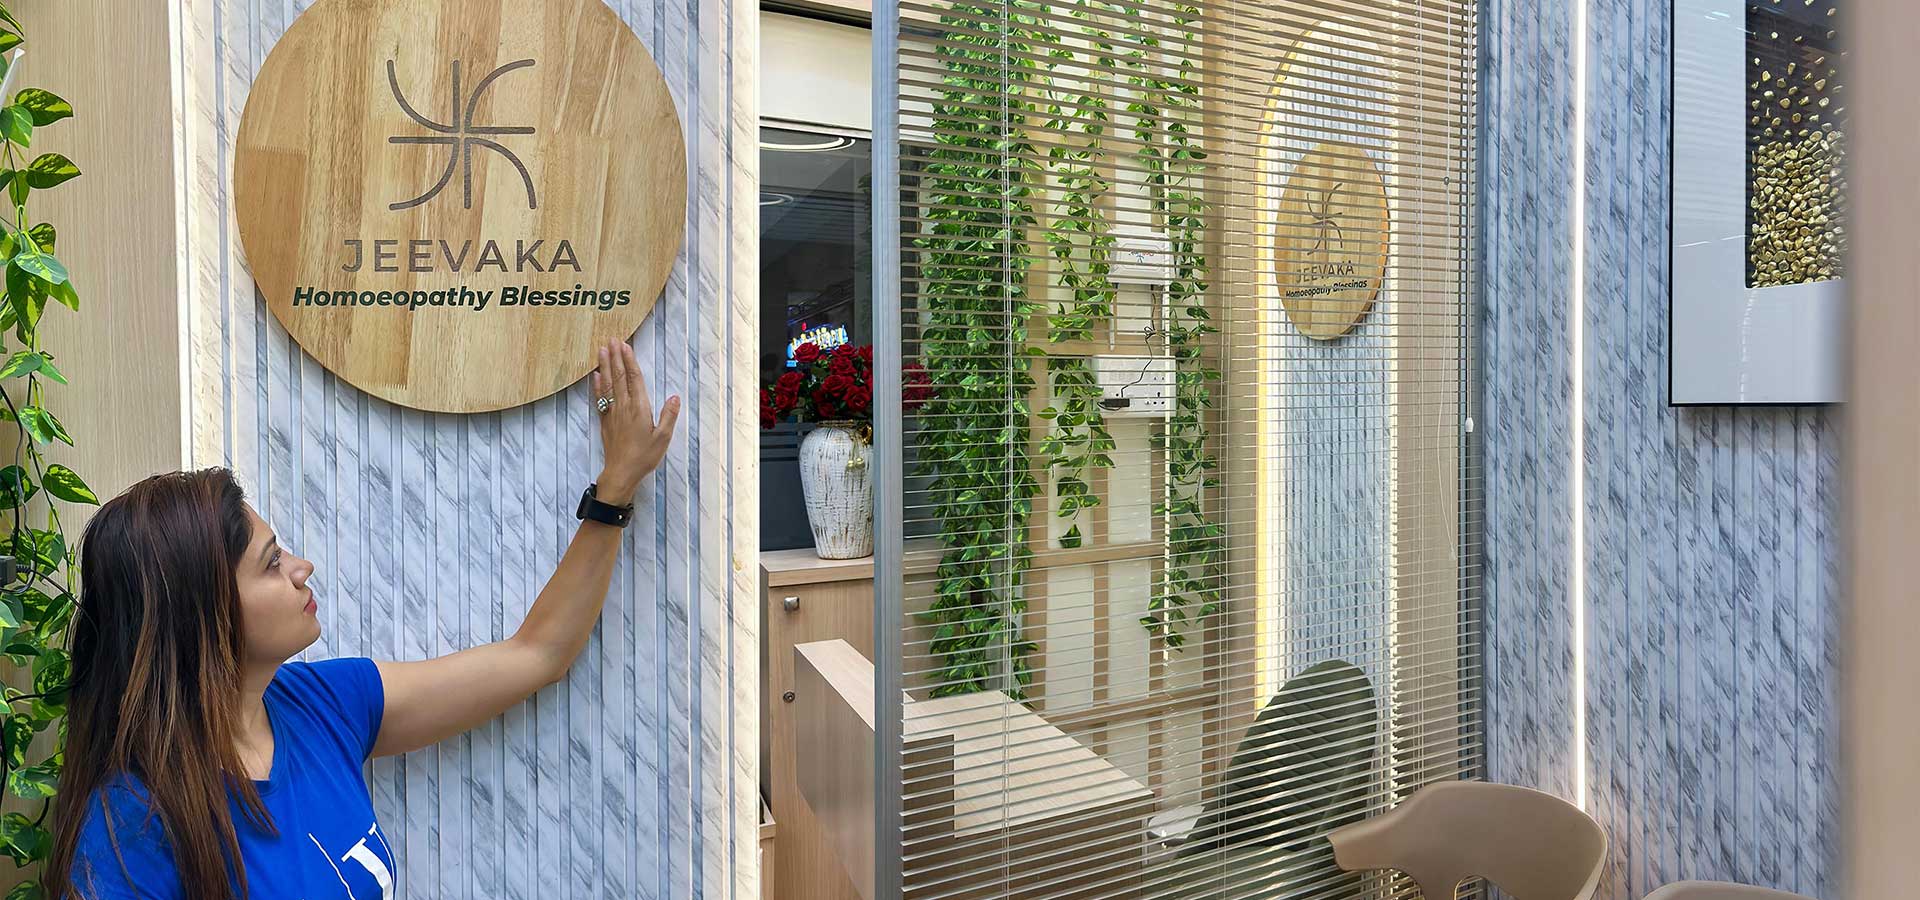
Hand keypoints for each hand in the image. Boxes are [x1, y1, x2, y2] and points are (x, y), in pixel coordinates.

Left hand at [591, 337, 679, 503]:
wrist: (621, 473)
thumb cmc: (644, 457)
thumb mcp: (663, 438)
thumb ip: (668, 416)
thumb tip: (674, 397)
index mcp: (639, 408)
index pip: (634, 379)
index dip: (629, 361)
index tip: (625, 345)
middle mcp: (624, 407)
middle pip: (618, 377)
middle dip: (615, 357)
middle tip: (611, 339)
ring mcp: (612, 413)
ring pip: (608, 384)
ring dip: (604, 366)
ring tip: (601, 350)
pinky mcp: (605, 421)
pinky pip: (600, 399)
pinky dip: (598, 386)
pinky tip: (596, 376)